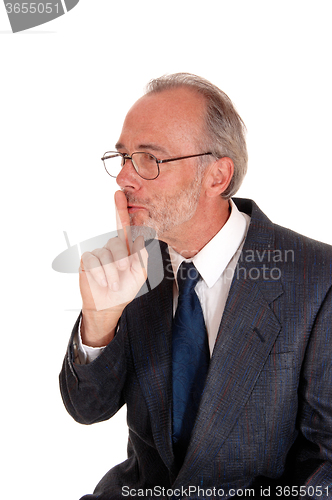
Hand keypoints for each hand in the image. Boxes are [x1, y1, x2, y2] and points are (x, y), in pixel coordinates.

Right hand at [79, 190, 147, 345]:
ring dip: (111, 273)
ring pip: (105, 255)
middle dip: (121, 258)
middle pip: (117, 243)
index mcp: (126, 249)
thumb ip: (142, 257)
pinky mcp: (86, 261)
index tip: (119, 195)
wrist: (109, 306)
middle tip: (123, 271)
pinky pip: (93, 262)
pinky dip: (99, 274)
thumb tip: (140, 238)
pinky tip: (102, 282)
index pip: (124, 227)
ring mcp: (98, 253)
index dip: (121, 211)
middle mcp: (111, 247)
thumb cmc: (125, 289)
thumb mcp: (139, 275)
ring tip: (112, 285)